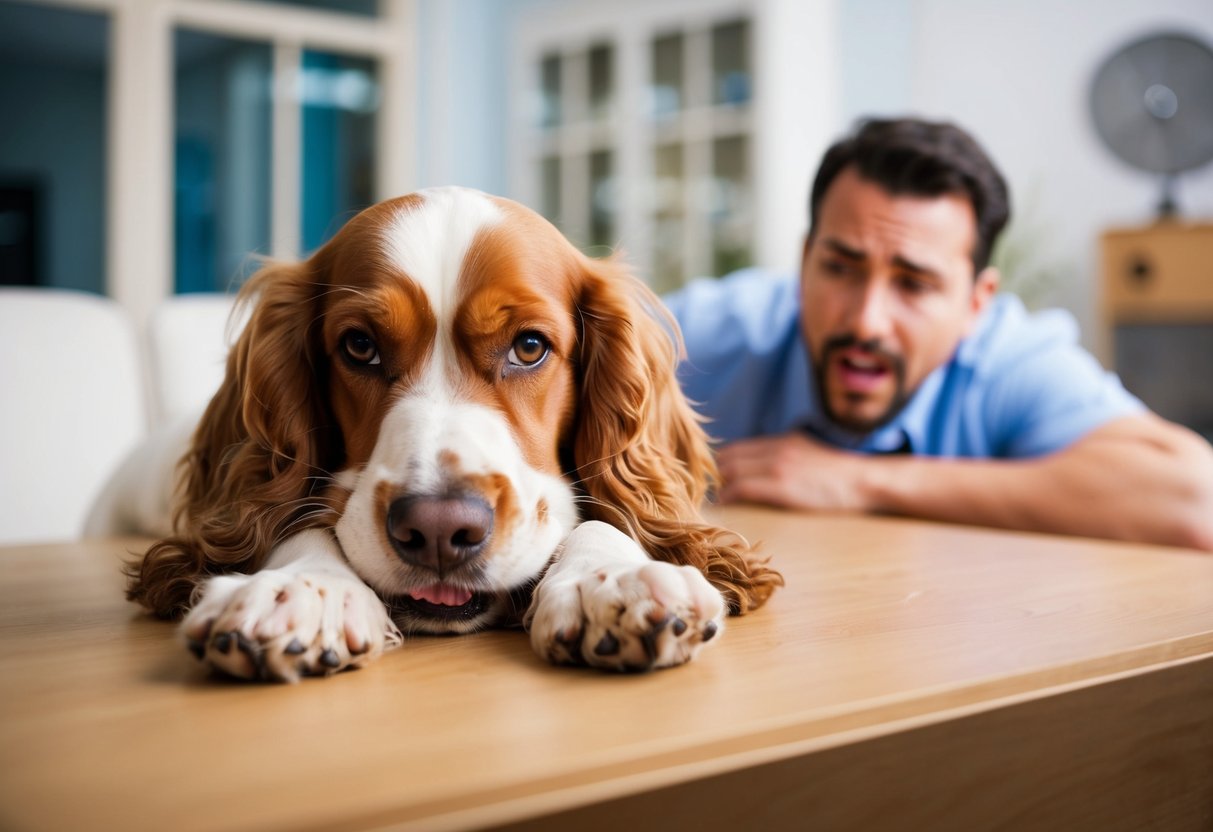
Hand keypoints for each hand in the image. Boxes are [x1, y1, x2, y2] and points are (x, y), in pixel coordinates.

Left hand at [715, 432, 872, 511]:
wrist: (864, 480)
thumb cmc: (841, 474)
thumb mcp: (810, 453)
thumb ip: (788, 455)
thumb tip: (769, 466)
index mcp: (783, 441)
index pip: (737, 447)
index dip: (721, 463)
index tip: (715, 479)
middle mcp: (776, 449)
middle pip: (728, 457)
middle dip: (715, 475)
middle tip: (710, 492)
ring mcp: (778, 466)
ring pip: (731, 470)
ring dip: (718, 486)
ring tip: (715, 500)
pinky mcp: (782, 485)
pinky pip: (742, 487)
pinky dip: (728, 495)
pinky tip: (725, 504)